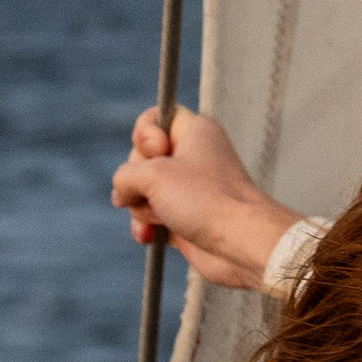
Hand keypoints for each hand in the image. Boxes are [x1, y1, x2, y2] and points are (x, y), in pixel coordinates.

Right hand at [111, 109, 301, 290]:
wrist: (240, 244)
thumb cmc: (205, 199)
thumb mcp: (153, 175)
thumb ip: (125, 175)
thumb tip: (121, 194)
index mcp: (195, 131)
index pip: (154, 118)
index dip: (144, 135)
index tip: (157, 151)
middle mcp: (193, 157)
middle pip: (141, 159)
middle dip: (139, 181)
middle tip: (158, 191)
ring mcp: (188, 190)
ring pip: (143, 191)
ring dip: (142, 208)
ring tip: (160, 217)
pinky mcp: (185, 218)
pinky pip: (151, 217)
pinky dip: (147, 226)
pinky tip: (150, 235)